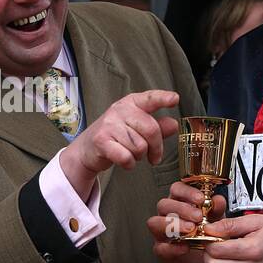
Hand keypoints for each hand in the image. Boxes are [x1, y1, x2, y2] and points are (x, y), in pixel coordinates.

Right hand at [59, 89, 178, 199]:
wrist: (87, 149)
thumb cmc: (116, 137)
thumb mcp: (137, 128)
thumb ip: (157, 127)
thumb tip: (174, 124)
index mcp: (131, 103)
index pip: (150, 99)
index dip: (163, 98)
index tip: (175, 99)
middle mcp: (119, 110)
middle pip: (151, 130)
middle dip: (156, 148)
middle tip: (154, 157)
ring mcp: (109, 125)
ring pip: (140, 147)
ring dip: (139, 156)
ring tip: (130, 153)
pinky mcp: (101, 141)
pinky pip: (126, 157)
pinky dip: (129, 164)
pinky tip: (124, 161)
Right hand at [147, 181, 226, 262]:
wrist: (208, 260)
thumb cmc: (208, 235)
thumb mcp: (217, 220)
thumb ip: (217, 209)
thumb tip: (218, 200)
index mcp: (180, 203)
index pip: (176, 189)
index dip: (186, 192)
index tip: (200, 198)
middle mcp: (168, 215)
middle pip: (164, 204)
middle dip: (181, 209)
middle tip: (198, 216)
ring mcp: (162, 233)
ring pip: (155, 222)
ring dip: (173, 225)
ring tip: (191, 230)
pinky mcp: (162, 250)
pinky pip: (161, 247)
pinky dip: (173, 247)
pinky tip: (186, 247)